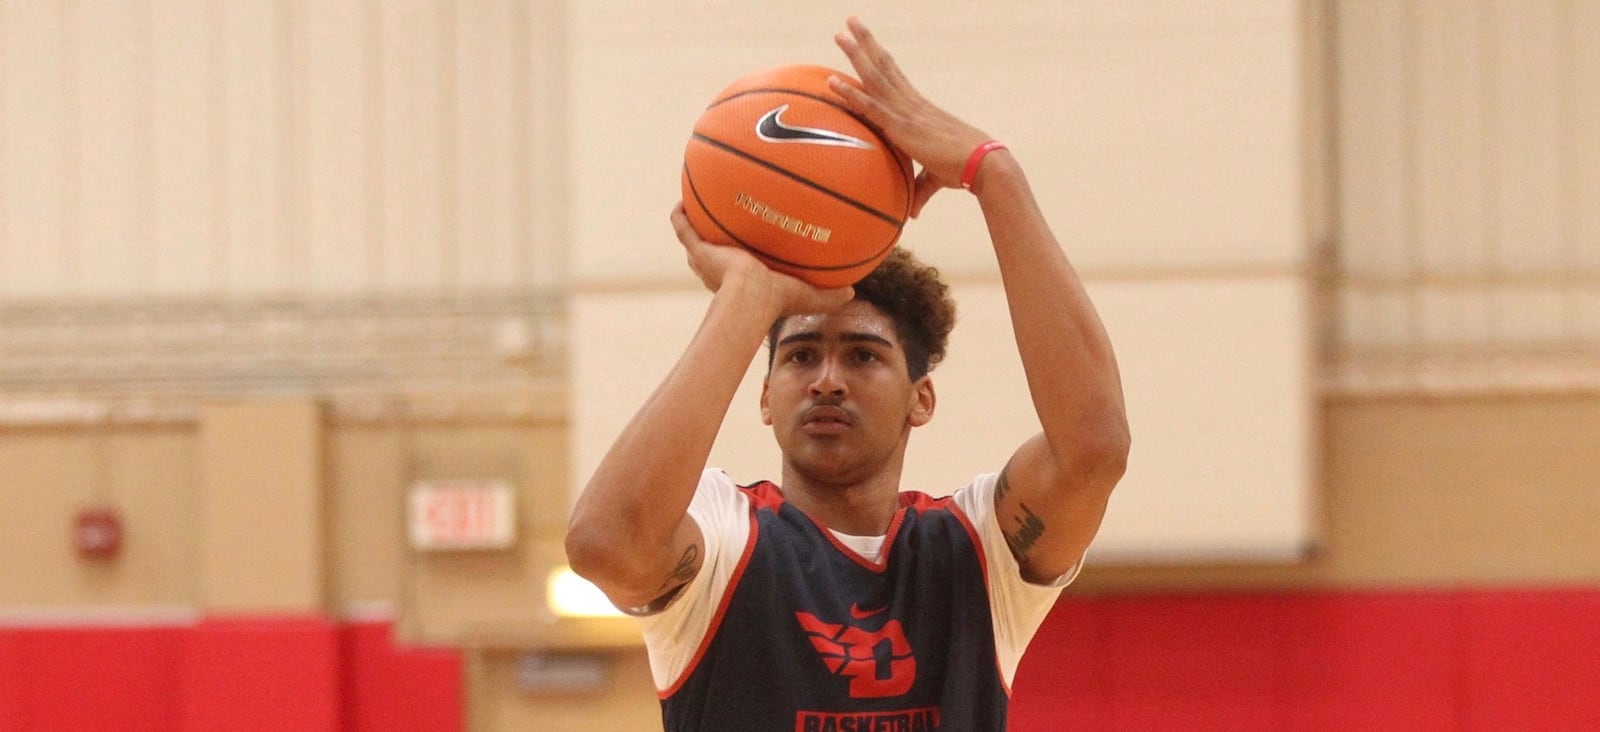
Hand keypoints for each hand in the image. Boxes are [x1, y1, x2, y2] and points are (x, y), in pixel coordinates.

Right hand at [670, 203, 853, 315]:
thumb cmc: (777, 301)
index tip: (745, 237)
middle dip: (714, 233)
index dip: (737, 251)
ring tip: (697, 199)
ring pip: (693, 236)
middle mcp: (719, 268)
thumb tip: (853, 292)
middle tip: (723, 216)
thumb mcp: (808, 296)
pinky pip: (682, 226)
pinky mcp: (697, 248)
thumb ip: (829, 294)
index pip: (736, 264)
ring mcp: (705, 257)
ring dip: (694, 219)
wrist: (750, 298)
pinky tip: (684, 197)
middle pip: (710, 249)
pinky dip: (680, 213)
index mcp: (741, 277)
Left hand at [830, 16, 993, 216]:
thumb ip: (919, 190)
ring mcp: (906, 112)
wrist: (983, 166)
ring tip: (839, 33)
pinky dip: (850, 95)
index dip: (879, 57)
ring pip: (875, 76)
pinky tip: (832, 82)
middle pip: (883, 66)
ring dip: (856, 54)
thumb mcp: (934, 178)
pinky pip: (871, 107)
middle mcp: (911, 103)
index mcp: (918, 109)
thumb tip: (911, 211)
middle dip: (865, 43)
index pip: (894, 76)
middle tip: (849, 22)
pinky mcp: (902, 127)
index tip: (866, 40)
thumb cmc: (963, 171)